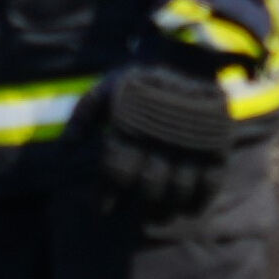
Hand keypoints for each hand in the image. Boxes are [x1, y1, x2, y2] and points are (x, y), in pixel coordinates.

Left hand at [96, 54, 237, 226]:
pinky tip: (190, 209)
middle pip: (148, 188)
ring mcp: (188, 147)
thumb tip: (64, 150)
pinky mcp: (214, 148)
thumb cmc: (138, 80)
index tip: (103, 210)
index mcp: (129, 131)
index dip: (107, 195)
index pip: (114, 173)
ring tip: (159, 216)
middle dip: (139, 206)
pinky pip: (210, 183)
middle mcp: (158, 143)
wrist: (185, 61)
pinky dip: (200, 200)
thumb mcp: (104, 91)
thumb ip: (83, 118)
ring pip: (177, 191)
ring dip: (167, 208)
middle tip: (135, 217)